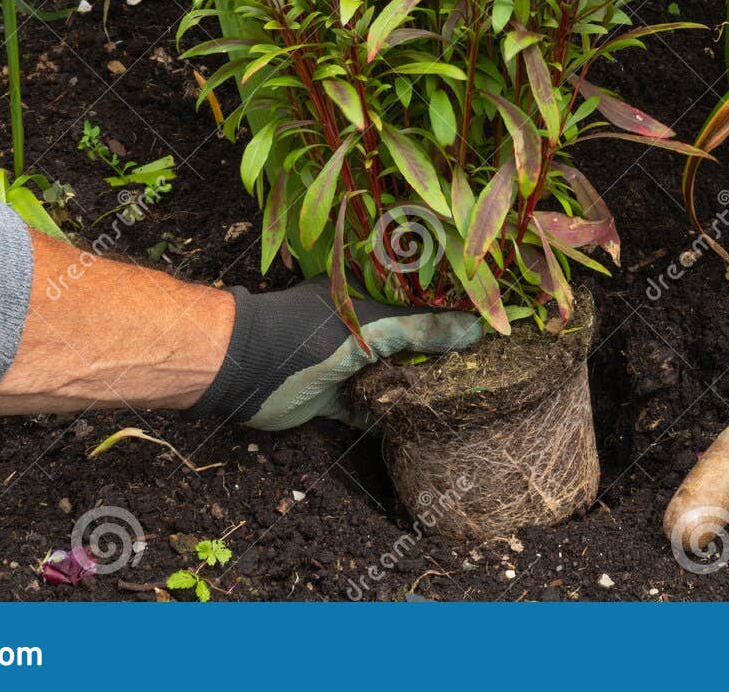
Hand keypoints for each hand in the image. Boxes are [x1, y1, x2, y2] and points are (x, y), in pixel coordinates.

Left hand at [184, 279, 483, 429]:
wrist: (242, 369)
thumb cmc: (307, 334)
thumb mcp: (371, 327)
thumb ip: (421, 328)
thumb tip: (475, 329)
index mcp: (364, 298)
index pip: (417, 304)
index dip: (448, 318)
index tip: (485, 334)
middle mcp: (357, 330)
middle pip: (407, 346)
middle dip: (438, 362)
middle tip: (480, 375)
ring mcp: (345, 365)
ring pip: (390, 381)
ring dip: (416, 395)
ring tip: (459, 405)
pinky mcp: (332, 400)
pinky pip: (368, 412)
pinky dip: (389, 422)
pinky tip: (421, 431)